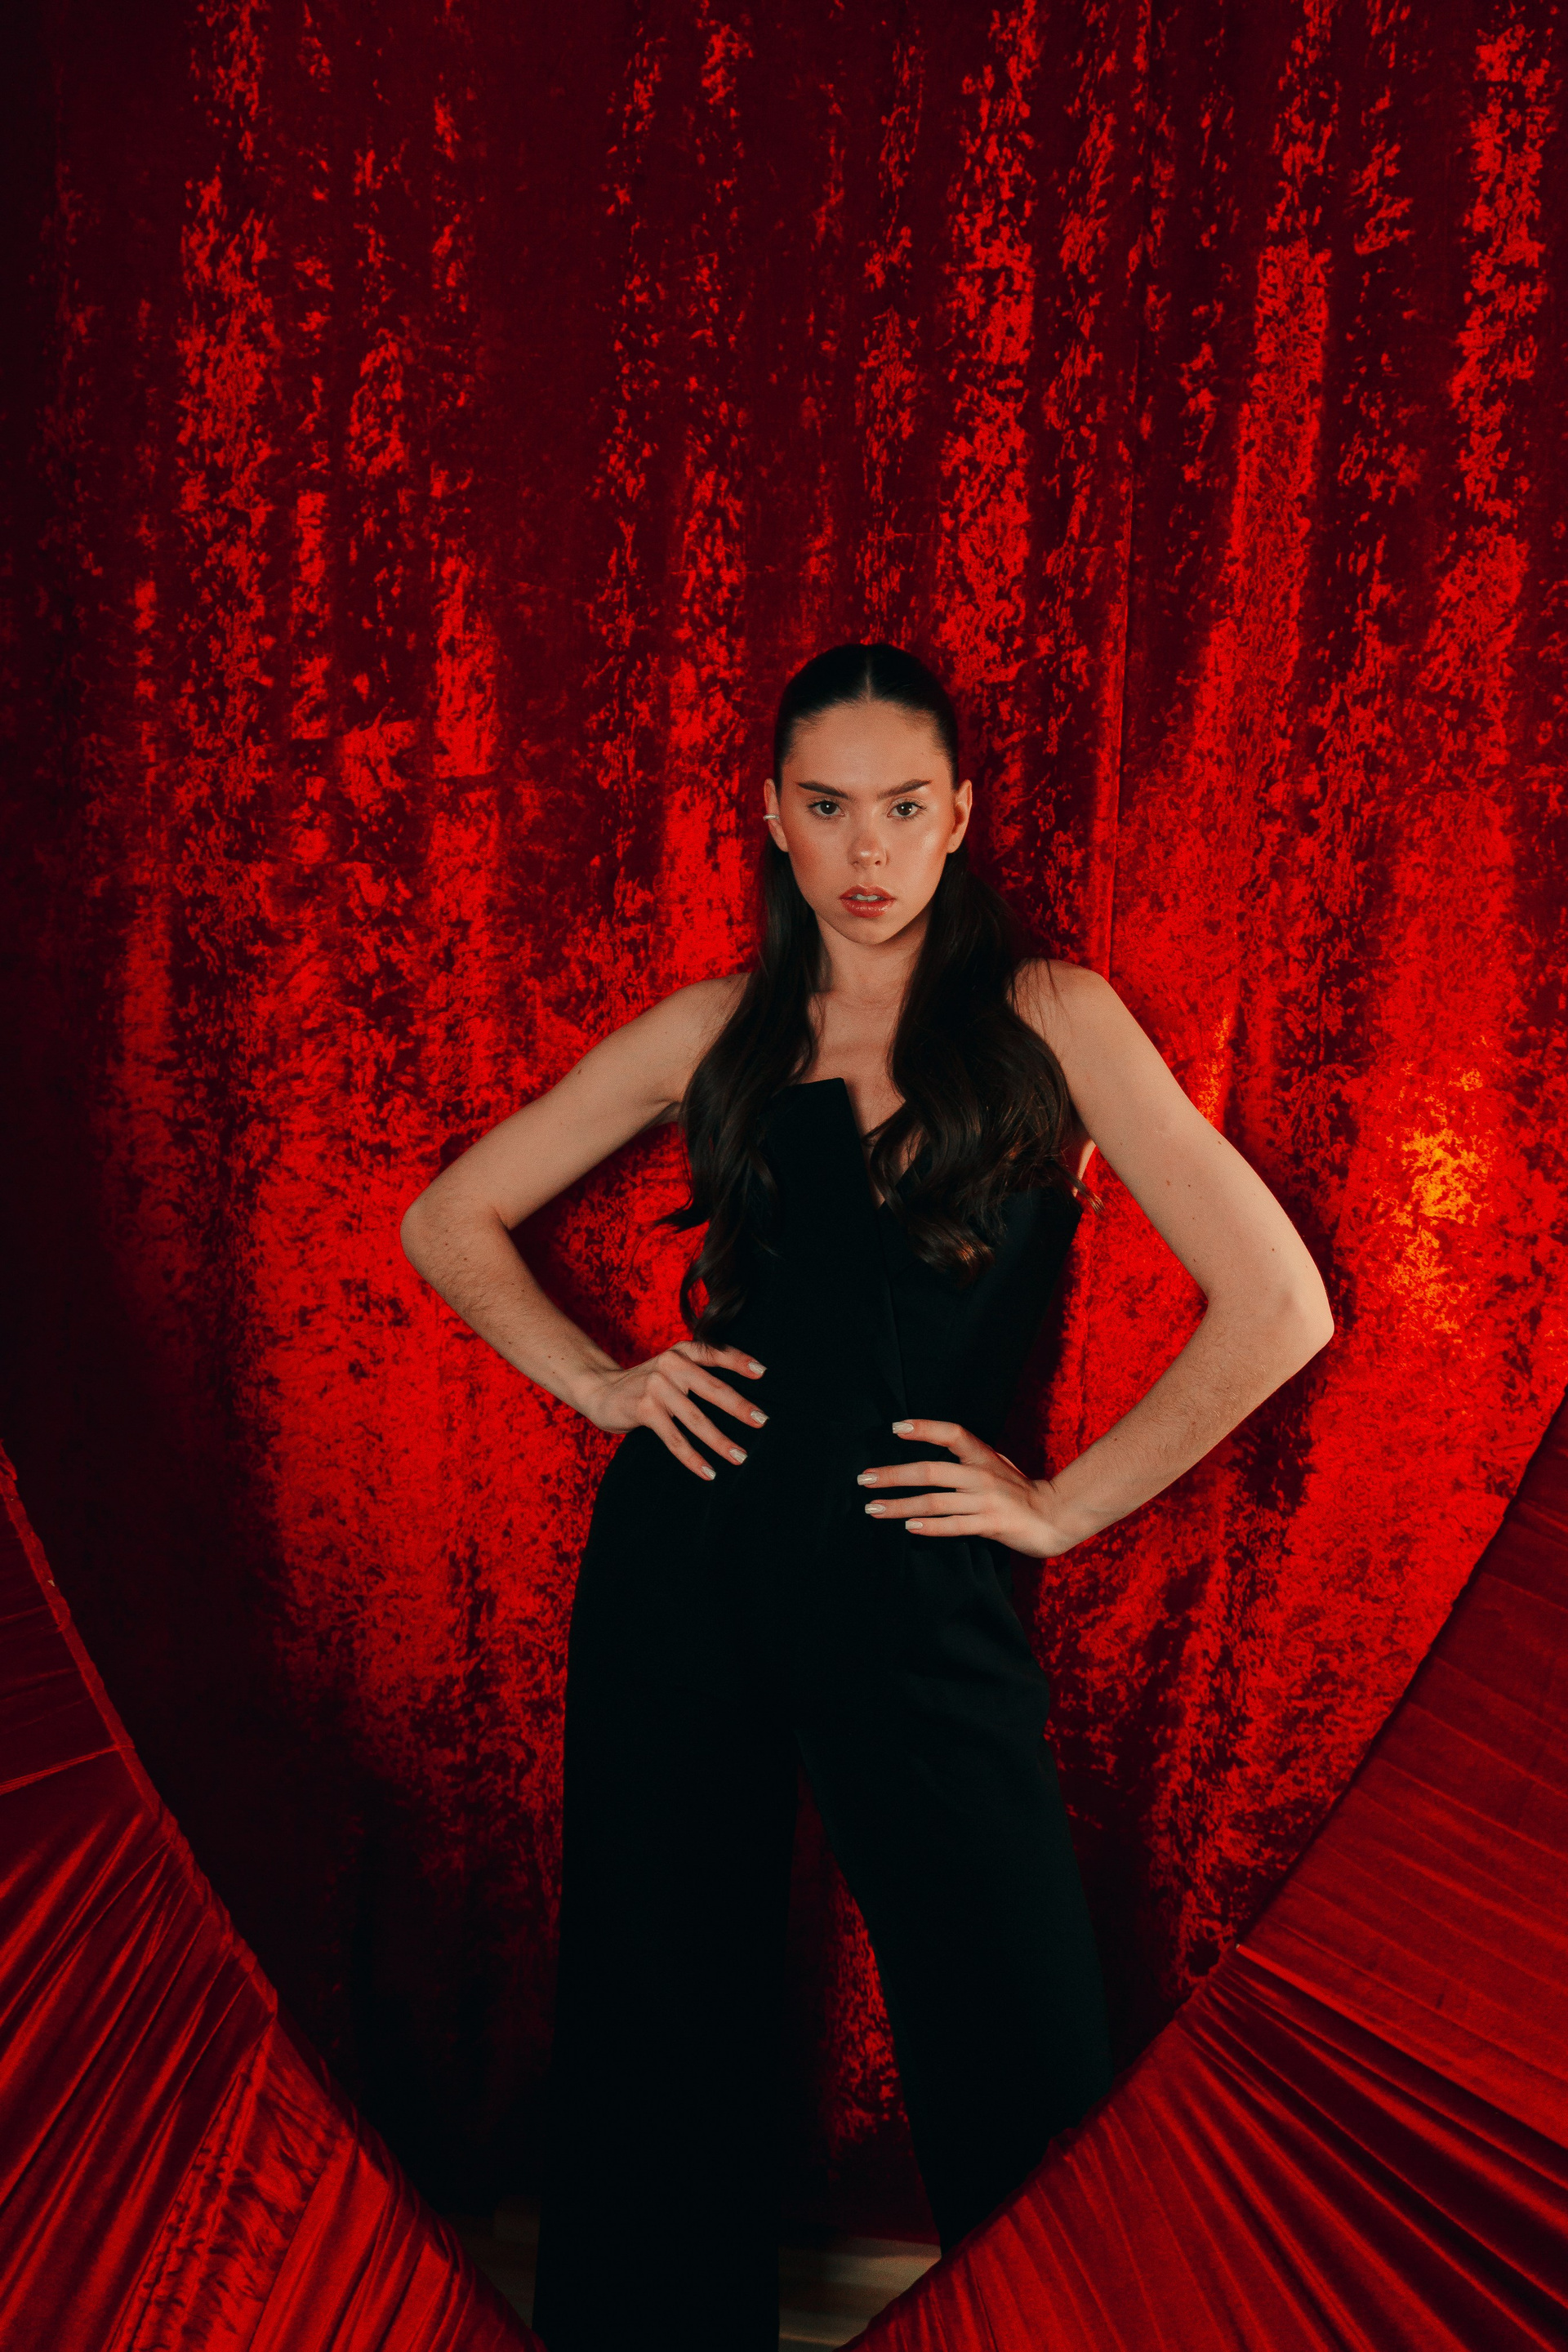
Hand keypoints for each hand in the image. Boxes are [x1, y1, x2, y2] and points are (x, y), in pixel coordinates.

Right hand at [581, 1343, 766, 1480]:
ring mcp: (657, 1387)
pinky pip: (675, 1439)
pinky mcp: (645, 1409)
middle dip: (740, 1407)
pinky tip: (708, 1472)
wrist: (600, 1390)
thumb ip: (697, 1372)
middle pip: (714, 1389)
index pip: (715, 1353)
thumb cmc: (645, 1383)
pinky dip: (693, 1458)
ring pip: (696, 1419)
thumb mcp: (670, 1368)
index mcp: (681, 1353)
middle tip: (762, 1421)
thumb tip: (738, 1398)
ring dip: (720, 1441)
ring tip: (739, 1456)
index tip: (762, 1373)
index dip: (739, 1361)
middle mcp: (671, 1365)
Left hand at [857, 1418, 1084, 1558]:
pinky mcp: (990, 1525)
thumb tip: (935, 1454)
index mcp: (982, 1457)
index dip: (924, 1428)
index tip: (896, 1428)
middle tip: (865, 1479)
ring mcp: (985, 1501)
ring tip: (874, 1508)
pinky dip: (929, 1527)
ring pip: (934, 1501)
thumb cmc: (1021, 1491)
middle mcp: (981, 1476)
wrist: (1056, 1515)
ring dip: (900, 1505)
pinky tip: (908, 1527)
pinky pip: (953, 1526)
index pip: (951, 1433)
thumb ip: (969, 1460)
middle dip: (893, 1475)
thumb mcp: (996, 1465)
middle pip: (930, 1471)